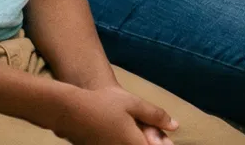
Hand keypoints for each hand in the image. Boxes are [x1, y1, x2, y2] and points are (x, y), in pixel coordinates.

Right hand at [50, 83, 176, 144]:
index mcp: (134, 143)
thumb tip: (175, 126)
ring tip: (145, 135)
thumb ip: (155, 115)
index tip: (168, 142)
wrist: (69, 110)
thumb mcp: (133, 104)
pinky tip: (124, 134)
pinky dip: (125, 142)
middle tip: (161, 139)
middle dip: (151, 143)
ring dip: (139, 142)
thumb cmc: (103, 103)